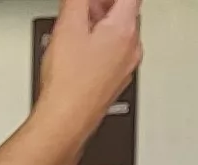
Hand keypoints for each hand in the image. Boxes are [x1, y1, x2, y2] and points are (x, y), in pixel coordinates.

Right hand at [35, 0, 141, 138]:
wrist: (66, 120)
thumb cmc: (69, 83)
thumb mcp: (67, 28)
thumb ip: (76, 2)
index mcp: (124, 29)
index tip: (94, 0)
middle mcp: (132, 47)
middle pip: (126, 13)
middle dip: (104, 5)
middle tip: (83, 5)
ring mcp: (126, 66)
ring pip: (120, 35)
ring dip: (102, 26)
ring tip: (78, 27)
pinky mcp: (115, 81)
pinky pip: (114, 55)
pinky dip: (100, 46)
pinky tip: (81, 53)